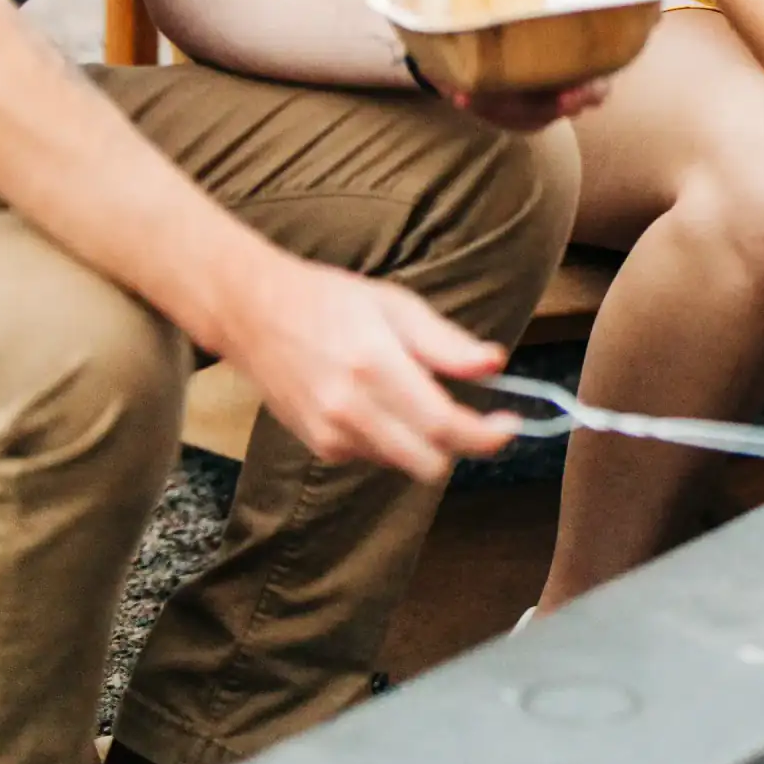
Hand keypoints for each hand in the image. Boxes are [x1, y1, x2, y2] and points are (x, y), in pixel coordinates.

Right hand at [225, 251, 522, 475]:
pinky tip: (378, 401)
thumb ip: (445, 342)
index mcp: (373, 365)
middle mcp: (349, 409)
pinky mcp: (319, 447)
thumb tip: (494, 364)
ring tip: (412, 392)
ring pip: (405, 463)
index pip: (442, 424)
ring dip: (424, 441)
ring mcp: (330, 434)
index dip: (485, 434)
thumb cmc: (329, 300)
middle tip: (474, 415)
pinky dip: (392, 439)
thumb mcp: (394, 304)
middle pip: (429, 463)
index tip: (511, 424)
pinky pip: (377, 457)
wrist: (253, 314)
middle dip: (460, 445)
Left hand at [434, 0, 615, 131]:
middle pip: (593, 90)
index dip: (628, 46)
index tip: (618, 52)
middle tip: (571, 95)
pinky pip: (505, 118)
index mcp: (588, 30)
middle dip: (584, 96)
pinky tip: (464, 96)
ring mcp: (542, 92)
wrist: (449, 5)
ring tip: (494, 94)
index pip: (623, 44)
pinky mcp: (509, 108)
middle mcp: (573, 67)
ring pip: (546, 112)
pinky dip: (485, 109)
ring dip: (525, 110)